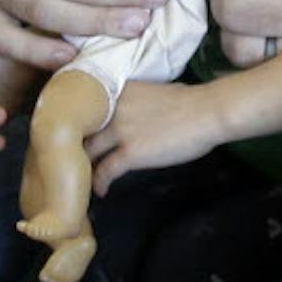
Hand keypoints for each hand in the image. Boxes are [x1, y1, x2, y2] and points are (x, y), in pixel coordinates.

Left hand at [88, 80, 224, 196]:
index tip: (77, 136)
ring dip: (84, 167)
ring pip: (88, 152)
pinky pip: (105, 171)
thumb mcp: (155, 92)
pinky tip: (101, 191)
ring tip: (83, 178)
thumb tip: (135, 114)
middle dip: (75, 146)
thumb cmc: (191, 101)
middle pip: (82, 131)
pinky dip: (100, 183)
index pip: (87, 109)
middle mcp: (113, 109)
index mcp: (119, 91)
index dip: (80, 124)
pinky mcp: (130, 153)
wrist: (208, 111)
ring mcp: (119, 131)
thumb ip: (136, 102)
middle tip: (73, 160)